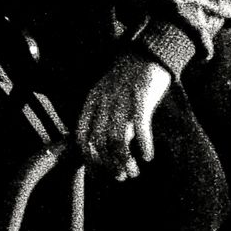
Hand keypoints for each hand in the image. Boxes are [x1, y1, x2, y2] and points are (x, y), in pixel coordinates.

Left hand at [76, 52, 172, 180]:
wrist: (145, 53)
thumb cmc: (128, 82)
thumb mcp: (107, 97)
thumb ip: (104, 119)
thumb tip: (106, 150)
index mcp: (91, 102)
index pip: (81, 135)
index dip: (88, 157)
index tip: (100, 174)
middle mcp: (102, 101)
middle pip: (98, 139)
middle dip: (108, 163)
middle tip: (121, 177)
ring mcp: (121, 99)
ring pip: (116, 136)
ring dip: (124, 159)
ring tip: (134, 171)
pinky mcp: (141, 96)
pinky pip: (139, 123)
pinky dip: (143, 143)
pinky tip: (148, 157)